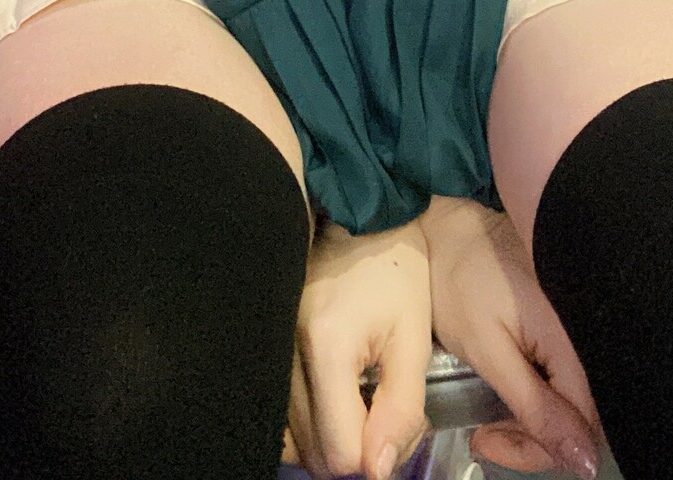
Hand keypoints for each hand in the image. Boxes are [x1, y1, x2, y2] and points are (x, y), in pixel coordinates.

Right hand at [283, 216, 432, 479]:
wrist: (356, 218)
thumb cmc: (394, 271)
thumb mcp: (413, 337)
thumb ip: (402, 408)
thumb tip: (379, 471)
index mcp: (325, 346)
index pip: (339, 450)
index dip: (373, 456)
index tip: (394, 427)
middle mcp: (282, 352)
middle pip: (314, 453)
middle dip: (355, 451)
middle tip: (383, 414)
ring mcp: (264, 349)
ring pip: (292, 441)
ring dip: (328, 440)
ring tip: (357, 404)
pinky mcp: (259, 348)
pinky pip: (276, 417)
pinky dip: (304, 424)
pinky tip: (330, 399)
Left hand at [419, 195, 602, 478]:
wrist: (452, 226)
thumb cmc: (462, 281)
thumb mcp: (490, 349)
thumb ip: (535, 405)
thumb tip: (585, 461)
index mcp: (576, 337)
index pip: (586, 422)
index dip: (545, 448)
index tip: (490, 441)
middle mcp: (590, 333)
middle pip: (586, 416)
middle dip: (538, 439)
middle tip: (488, 433)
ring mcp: (581, 326)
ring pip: (577, 400)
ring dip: (536, 421)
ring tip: (491, 418)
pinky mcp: (570, 323)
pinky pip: (569, 375)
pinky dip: (541, 395)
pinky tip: (512, 391)